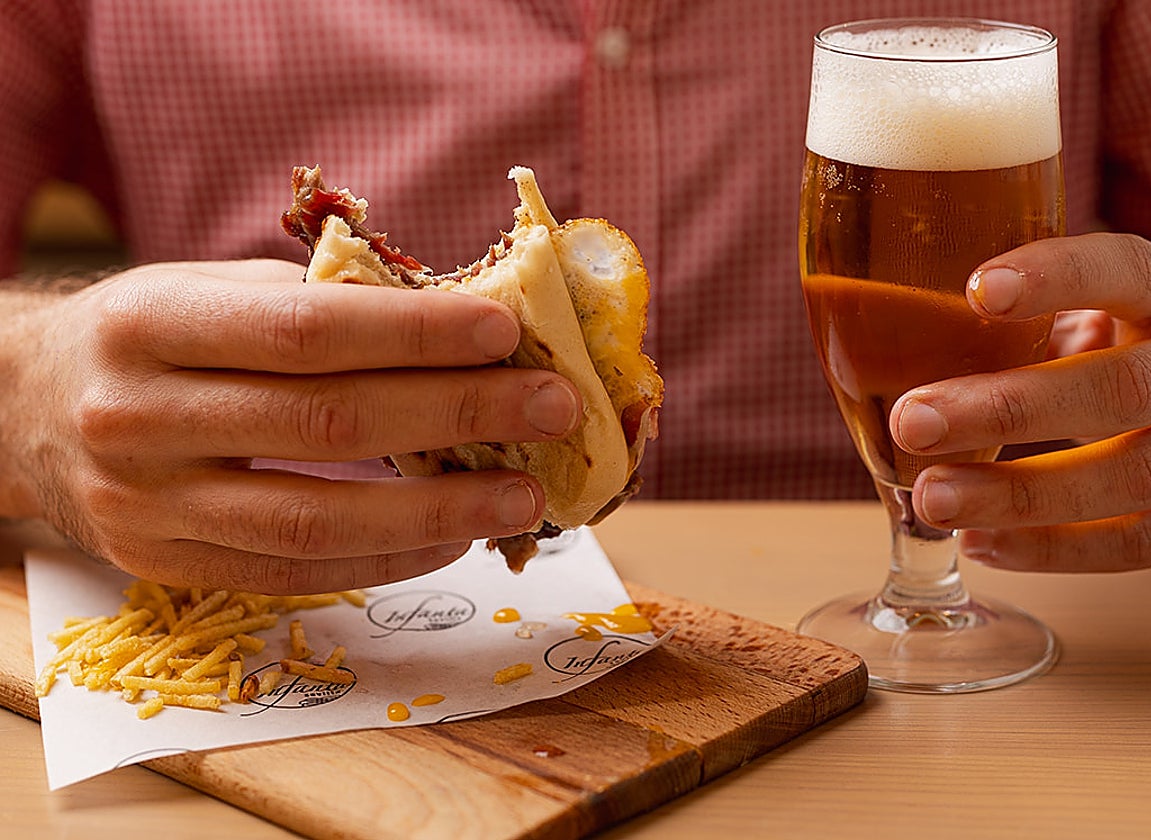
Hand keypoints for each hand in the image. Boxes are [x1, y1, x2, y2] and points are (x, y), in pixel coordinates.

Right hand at [3, 260, 580, 591]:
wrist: (26, 408)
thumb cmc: (151, 337)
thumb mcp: (210, 291)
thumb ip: (319, 305)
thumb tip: (460, 326)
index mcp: (152, 323)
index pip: (305, 330)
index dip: (413, 333)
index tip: (506, 331)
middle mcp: (138, 416)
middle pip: (325, 423)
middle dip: (456, 416)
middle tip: (551, 407)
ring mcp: (146, 504)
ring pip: (313, 519)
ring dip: (436, 511)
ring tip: (522, 495)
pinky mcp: (165, 565)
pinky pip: (294, 573)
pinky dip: (384, 558)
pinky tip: (451, 537)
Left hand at [890, 233, 1150, 571]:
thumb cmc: (1118, 344)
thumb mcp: (1089, 309)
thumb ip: (1022, 315)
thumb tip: (879, 319)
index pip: (1130, 269)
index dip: (1062, 276)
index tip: (978, 288)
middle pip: (1123, 391)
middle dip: (1007, 410)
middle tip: (909, 421)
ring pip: (1135, 477)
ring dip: (1020, 495)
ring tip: (931, 497)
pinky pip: (1143, 542)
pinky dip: (1056, 548)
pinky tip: (979, 543)